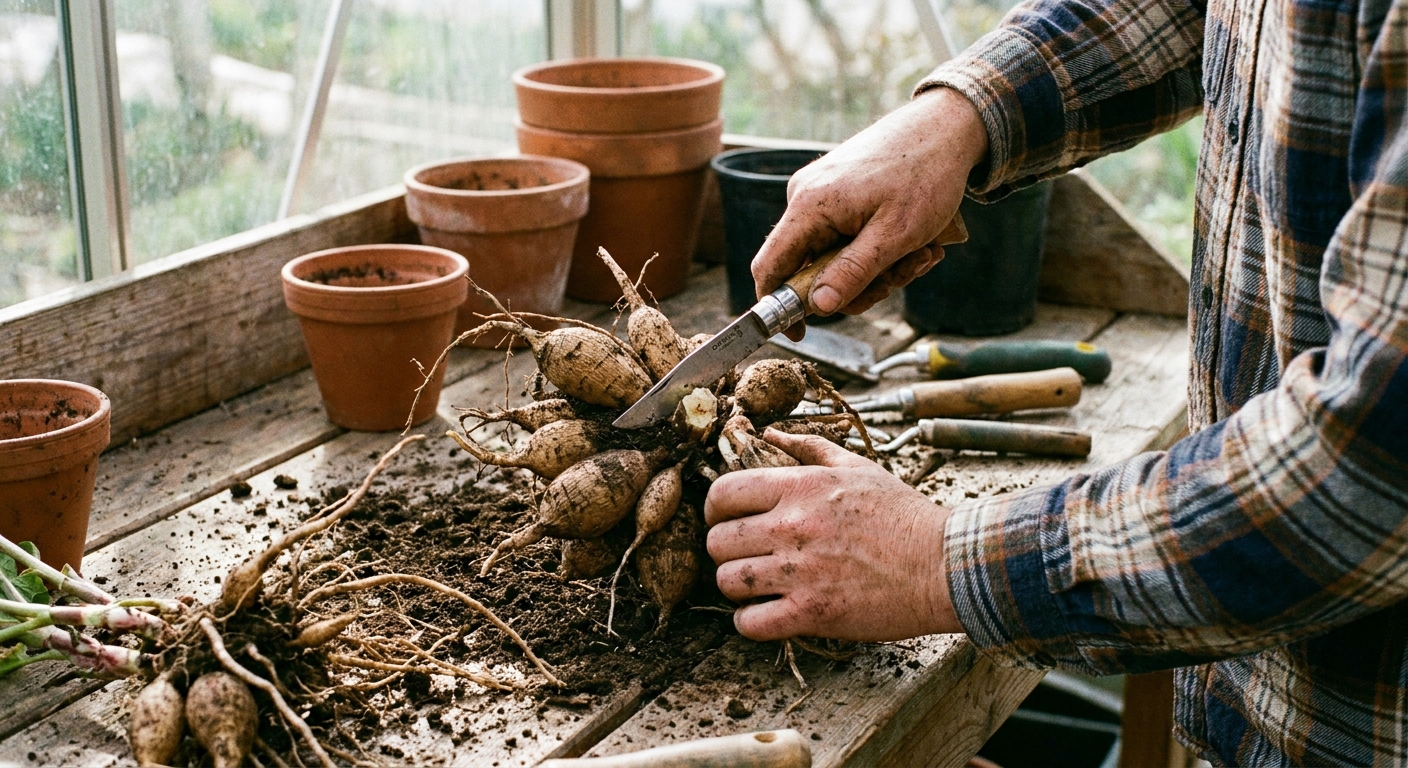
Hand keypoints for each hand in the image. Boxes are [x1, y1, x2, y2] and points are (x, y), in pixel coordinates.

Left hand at [704, 429, 961, 641]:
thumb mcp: (857, 466)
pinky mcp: (811, 613)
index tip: (723, 519)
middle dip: (724, 550)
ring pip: (727, 581)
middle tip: (742, 555)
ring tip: (755, 585)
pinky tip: (766, 613)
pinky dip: (749, 622)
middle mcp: (792, 527)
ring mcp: (799, 572)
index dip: (714, 509)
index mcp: (800, 488)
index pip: (722, 493)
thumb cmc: (902, 515)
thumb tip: (769, 433)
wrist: (943, 565)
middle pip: (717, 541)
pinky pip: (750, 623)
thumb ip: (808, 447)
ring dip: (735, 586)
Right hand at [753, 87, 987, 338]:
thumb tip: (818, 308)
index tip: (799, 334)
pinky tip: (916, 240)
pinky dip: (880, 247)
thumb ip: (853, 273)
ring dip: (880, 268)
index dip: (778, 307)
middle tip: (902, 275)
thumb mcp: (895, 235)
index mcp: (810, 206)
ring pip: (837, 256)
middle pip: (811, 269)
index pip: (770, 267)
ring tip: (922, 252)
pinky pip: (849, 237)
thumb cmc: (925, 174)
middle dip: (859, 284)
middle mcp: (806, 198)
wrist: (947, 125)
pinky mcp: (840, 192)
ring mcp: (822, 194)